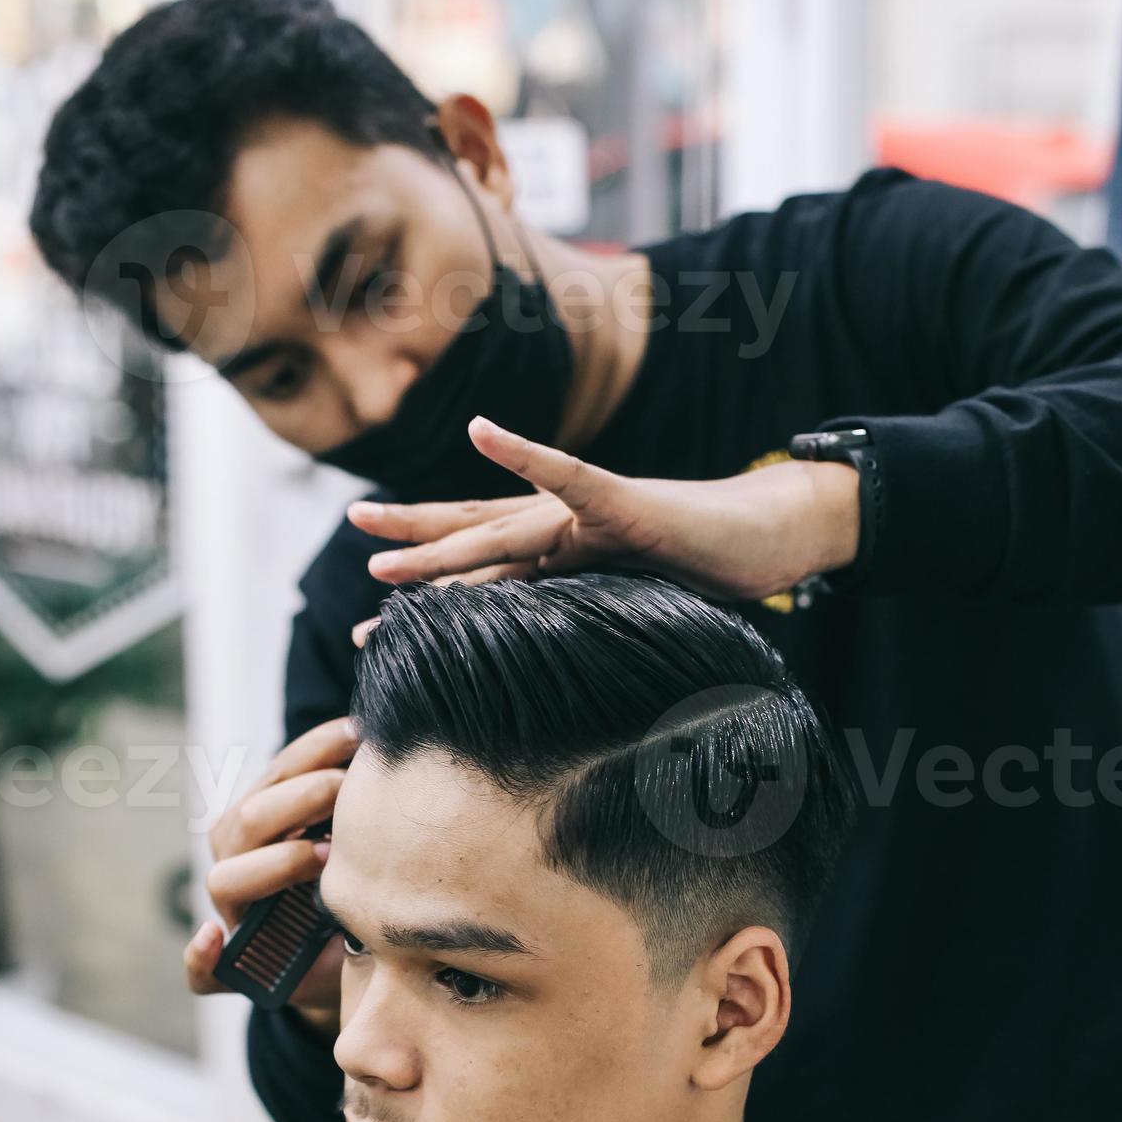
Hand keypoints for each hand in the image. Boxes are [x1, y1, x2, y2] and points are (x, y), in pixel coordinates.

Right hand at [184, 715, 358, 1030]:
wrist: (355, 964)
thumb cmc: (358, 891)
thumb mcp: (360, 843)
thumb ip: (361, 798)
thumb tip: (385, 742)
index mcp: (264, 820)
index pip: (277, 773)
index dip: (314, 749)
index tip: (359, 733)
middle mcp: (239, 859)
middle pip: (249, 819)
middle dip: (303, 797)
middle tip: (352, 790)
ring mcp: (233, 913)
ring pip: (226, 879)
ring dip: (277, 863)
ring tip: (327, 856)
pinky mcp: (235, 969)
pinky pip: (201, 969)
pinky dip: (199, 956)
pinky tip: (212, 939)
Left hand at [345, 417, 860, 644]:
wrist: (769, 537)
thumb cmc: (707, 575)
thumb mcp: (632, 610)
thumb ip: (590, 633)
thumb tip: (559, 690)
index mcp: (562, 552)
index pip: (481, 564)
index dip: (426, 581)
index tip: (370, 614)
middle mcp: (563, 526)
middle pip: (471, 531)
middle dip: (408, 541)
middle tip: (353, 545)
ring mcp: (589, 513)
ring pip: (498, 524)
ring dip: (436, 534)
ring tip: (376, 537)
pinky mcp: (626, 503)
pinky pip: (569, 477)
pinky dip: (525, 456)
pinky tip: (482, 431)